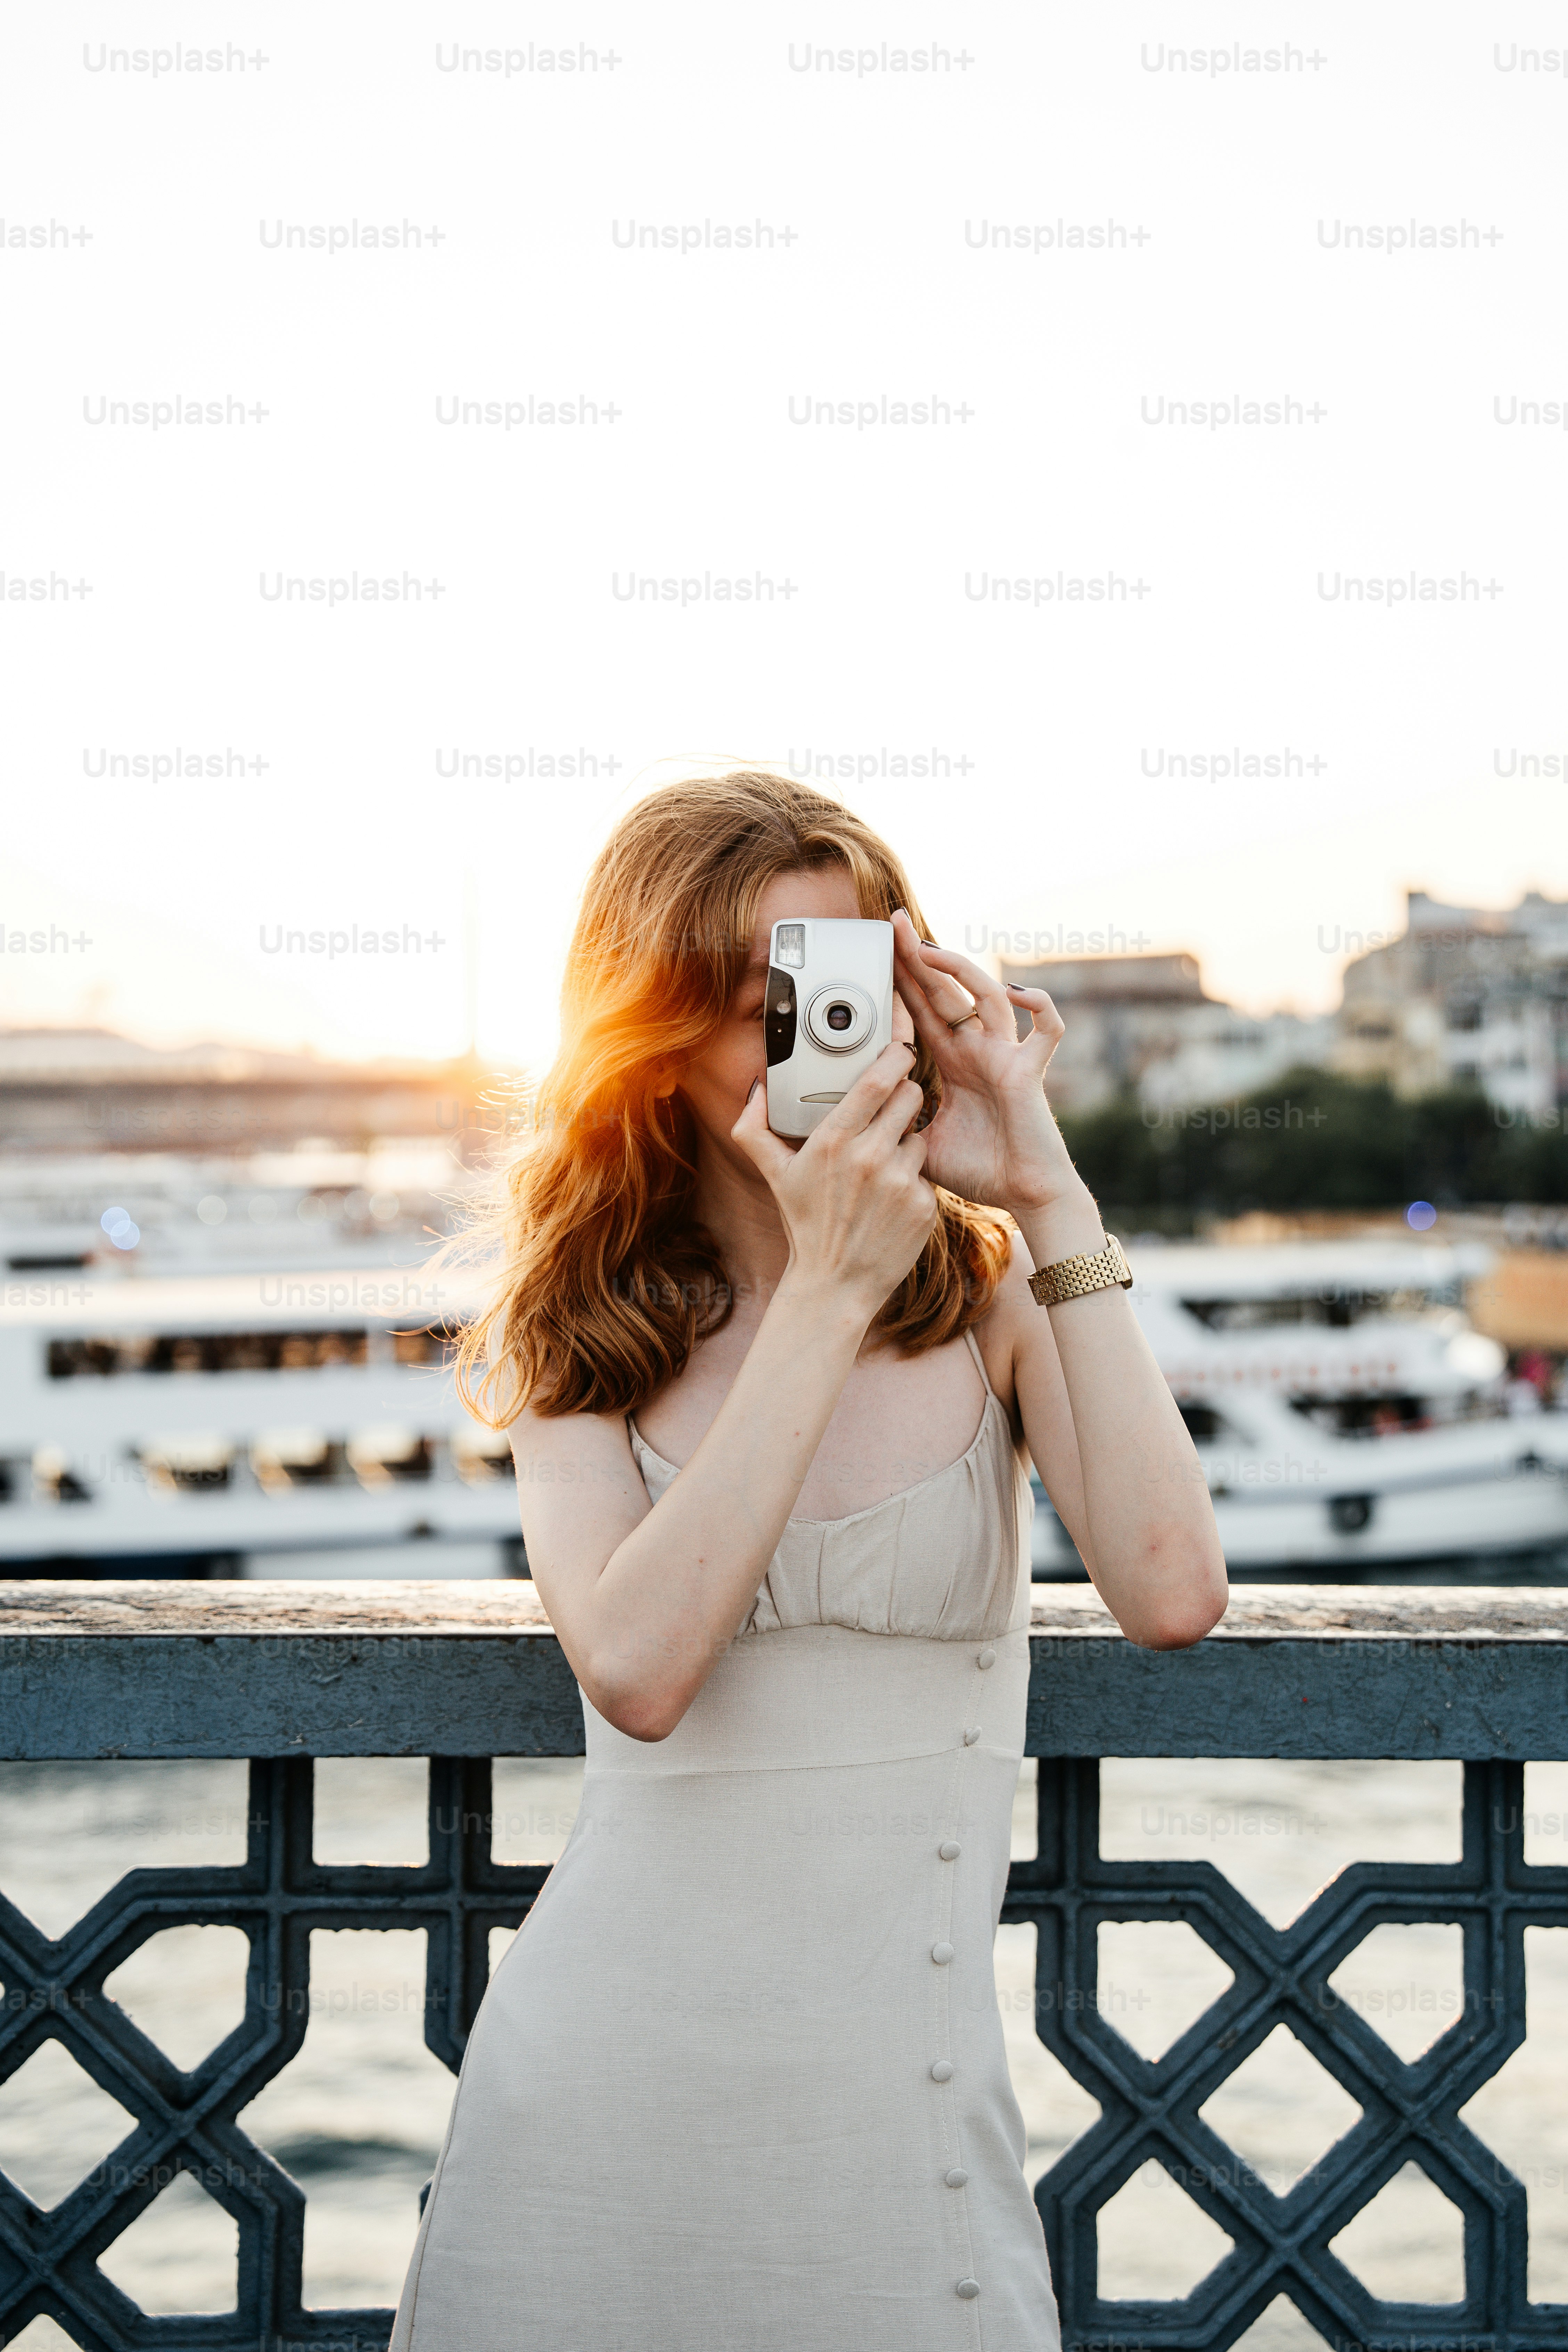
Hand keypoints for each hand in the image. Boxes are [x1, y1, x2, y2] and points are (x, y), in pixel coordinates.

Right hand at [731, 1041, 936, 1319]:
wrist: (836, 1283)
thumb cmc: (806, 1224)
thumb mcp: (773, 1176)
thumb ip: (753, 1129)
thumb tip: (756, 1090)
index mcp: (833, 1142)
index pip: (876, 1080)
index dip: (895, 1056)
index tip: (899, 1050)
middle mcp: (870, 1157)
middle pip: (911, 1096)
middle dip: (904, 1096)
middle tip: (891, 1112)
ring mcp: (900, 1182)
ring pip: (919, 1136)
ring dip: (906, 1143)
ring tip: (882, 1168)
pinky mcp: (924, 1205)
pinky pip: (926, 1174)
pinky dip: (912, 1181)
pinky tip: (891, 1199)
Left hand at [889, 909, 1079, 1216]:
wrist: (1023, 1196)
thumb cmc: (981, 1170)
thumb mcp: (920, 1142)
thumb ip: (897, 1119)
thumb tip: (857, 1115)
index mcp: (952, 1062)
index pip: (919, 1011)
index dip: (899, 982)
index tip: (876, 956)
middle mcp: (977, 1050)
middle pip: (945, 991)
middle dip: (918, 957)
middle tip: (891, 923)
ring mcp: (1005, 1055)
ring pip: (987, 995)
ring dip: (959, 970)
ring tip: (928, 951)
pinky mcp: (1030, 1071)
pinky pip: (1046, 1028)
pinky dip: (1039, 1005)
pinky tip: (1016, 992)